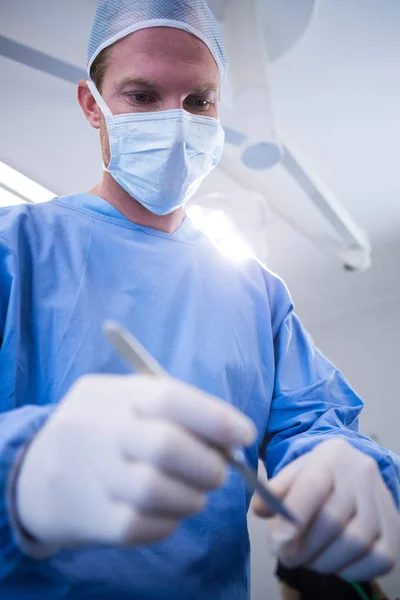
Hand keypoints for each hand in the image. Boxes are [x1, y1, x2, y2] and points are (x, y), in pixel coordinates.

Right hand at [16, 374, 255, 548]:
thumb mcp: (124, 400)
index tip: (243, 434)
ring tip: (196, 495)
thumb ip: (174, 411)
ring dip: (192, 497)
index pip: (170, 398)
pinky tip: (168, 513)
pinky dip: (168, 523)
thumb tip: (231, 437)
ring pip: (156, 492)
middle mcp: (98, 430)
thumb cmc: (99, 429)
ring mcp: (90, 474)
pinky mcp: (88, 517)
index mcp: (113, 394)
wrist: (33, 471)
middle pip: (166, 446)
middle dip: (208, 463)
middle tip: (220, 472)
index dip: (215, 418)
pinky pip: (141, 527)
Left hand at [253, 439, 399, 579]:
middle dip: (304, 547)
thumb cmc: (316, 476)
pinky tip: (332, 562)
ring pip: (356, 542)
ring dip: (324, 560)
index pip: (314, 484)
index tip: (277, 543)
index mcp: (331, 454)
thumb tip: (260, 509)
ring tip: (307, 560)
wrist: (352, 471)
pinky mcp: (394, 528)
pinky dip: (351, 569)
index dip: (295, 516)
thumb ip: (273, 491)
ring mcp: (382, 499)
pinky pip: (378, 559)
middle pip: (333, 519)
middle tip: (286, 557)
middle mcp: (362, 472)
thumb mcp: (292, 474)